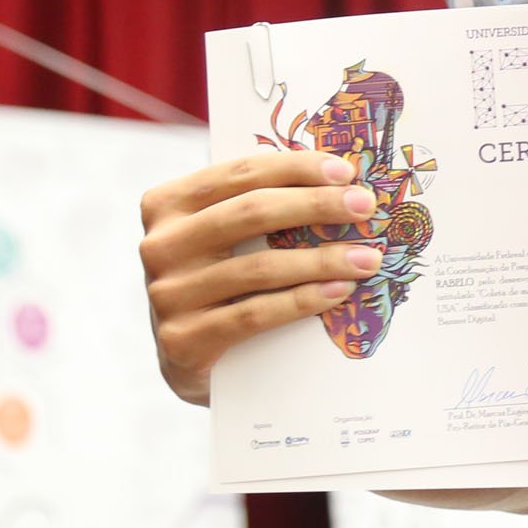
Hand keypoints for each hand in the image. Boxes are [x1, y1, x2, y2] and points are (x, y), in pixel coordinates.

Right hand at [138, 151, 380, 404]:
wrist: (187, 358)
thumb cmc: (218, 280)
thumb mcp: (225, 236)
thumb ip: (259, 206)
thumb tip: (339, 181)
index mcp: (167, 204)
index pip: (241, 173)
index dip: (297, 168)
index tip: (346, 171)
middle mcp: (160, 245)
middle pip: (251, 213)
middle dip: (316, 205)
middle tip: (365, 207)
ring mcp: (167, 294)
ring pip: (259, 267)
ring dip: (322, 260)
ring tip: (367, 258)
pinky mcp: (182, 340)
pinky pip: (254, 314)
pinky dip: (303, 300)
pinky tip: (338, 292)